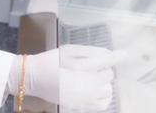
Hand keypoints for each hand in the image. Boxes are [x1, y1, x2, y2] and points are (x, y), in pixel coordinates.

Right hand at [10, 45, 126, 111]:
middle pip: (107, 77)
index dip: (115, 57)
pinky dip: (103, 97)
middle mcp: (83, 85)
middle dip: (104, 70)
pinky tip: (96, 90)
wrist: (32, 78)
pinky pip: (101, 104)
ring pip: (107, 91)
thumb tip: (108, 54)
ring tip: (94, 78)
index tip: (124, 54)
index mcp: (79, 67)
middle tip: (94, 66)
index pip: (105, 61)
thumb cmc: (50, 60)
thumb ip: (90, 52)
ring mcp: (82, 98)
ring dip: (104, 83)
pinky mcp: (79, 105)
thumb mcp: (68, 50)